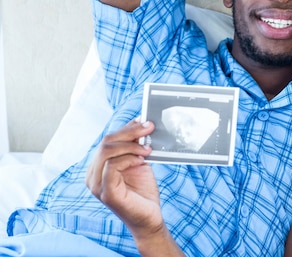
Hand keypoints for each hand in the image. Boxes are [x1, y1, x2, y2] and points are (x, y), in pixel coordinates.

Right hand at [86, 119, 161, 234]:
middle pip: (106, 142)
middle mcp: (93, 175)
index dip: (127, 128)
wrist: (149, 217)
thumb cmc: (143, 191)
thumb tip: (140, 122)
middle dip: (130, 132)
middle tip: (150, 128)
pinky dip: (128, 159)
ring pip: (107, 151)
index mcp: (98, 166)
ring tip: (148, 149)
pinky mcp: (106, 193)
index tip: (145, 121)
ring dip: (131, 145)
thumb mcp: (138, 161)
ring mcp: (97, 185)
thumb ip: (135, 145)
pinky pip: (112, 167)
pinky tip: (141, 161)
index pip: (108, 139)